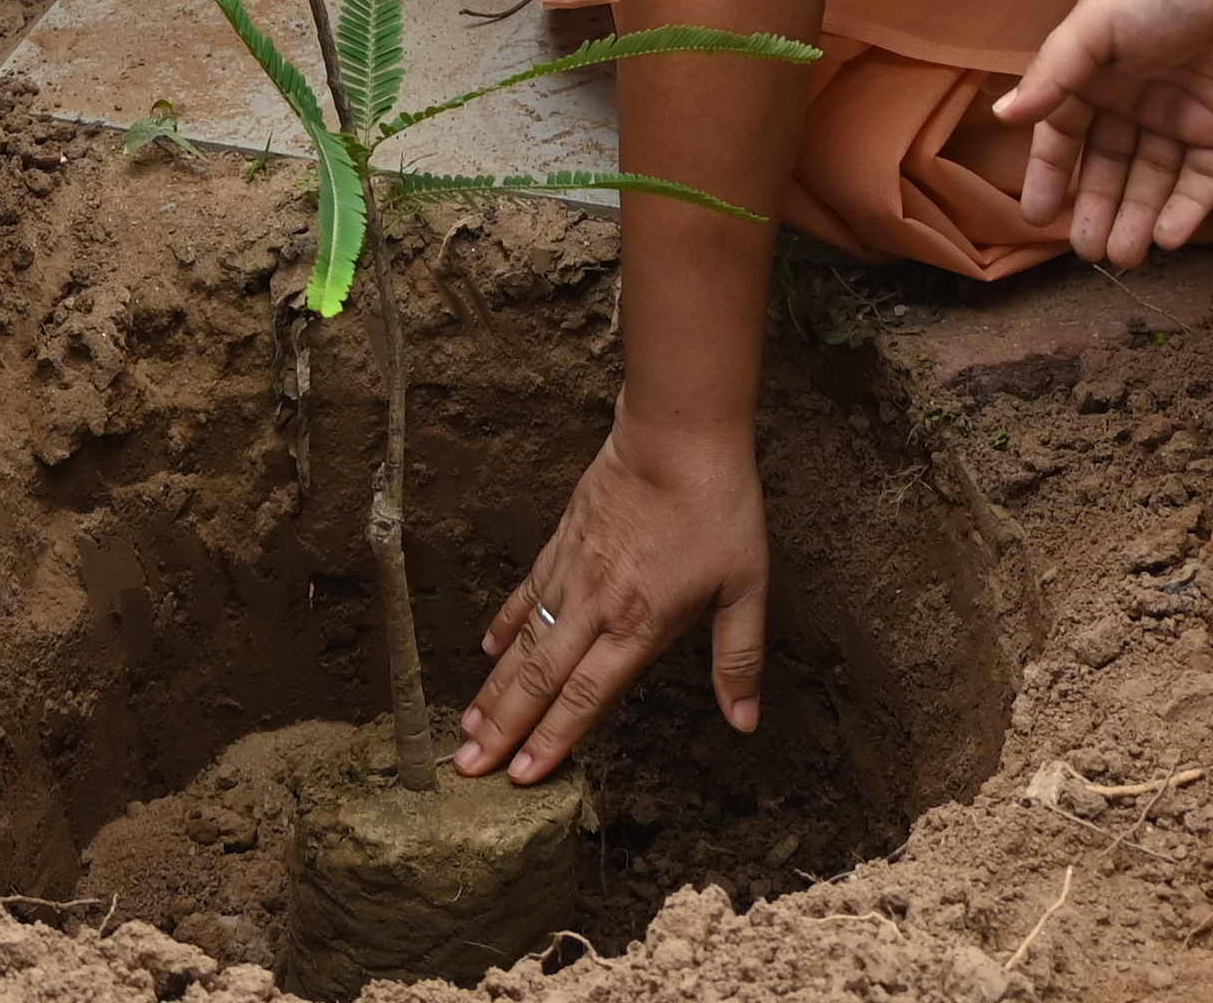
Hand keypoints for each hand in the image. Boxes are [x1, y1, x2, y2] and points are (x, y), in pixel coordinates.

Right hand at [454, 411, 770, 781]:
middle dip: (503, 729)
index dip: (554, 739)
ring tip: (466, 727)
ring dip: (493, 689)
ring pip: (523, 642)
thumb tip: (744, 722)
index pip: (587, 697)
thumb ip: (738, 659)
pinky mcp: (562, 541)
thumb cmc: (718, 509)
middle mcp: (596, 606)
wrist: (677, 434)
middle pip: (540, 679)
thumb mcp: (746, 588)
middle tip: (466, 768)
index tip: (523, 776)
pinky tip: (488, 649)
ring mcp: (572, 572)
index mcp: (639, 624)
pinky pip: (526, 592)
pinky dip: (504, 624)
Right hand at [994, 0, 1212, 266]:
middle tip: (1090, 254)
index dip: (1051, 174)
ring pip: (1154, 178)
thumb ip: (1053, 75)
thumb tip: (1003, 116)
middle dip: (1098, 208)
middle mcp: (1134, 98)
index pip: (1065, 134)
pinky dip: (1186, 208)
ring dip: (1138, 216)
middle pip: (1110, 165)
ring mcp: (1181, 114)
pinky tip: (1169, 238)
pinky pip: (1204, 177)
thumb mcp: (1094, 26)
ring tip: (1125, 258)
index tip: (1038, 218)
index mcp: (1095, 72)